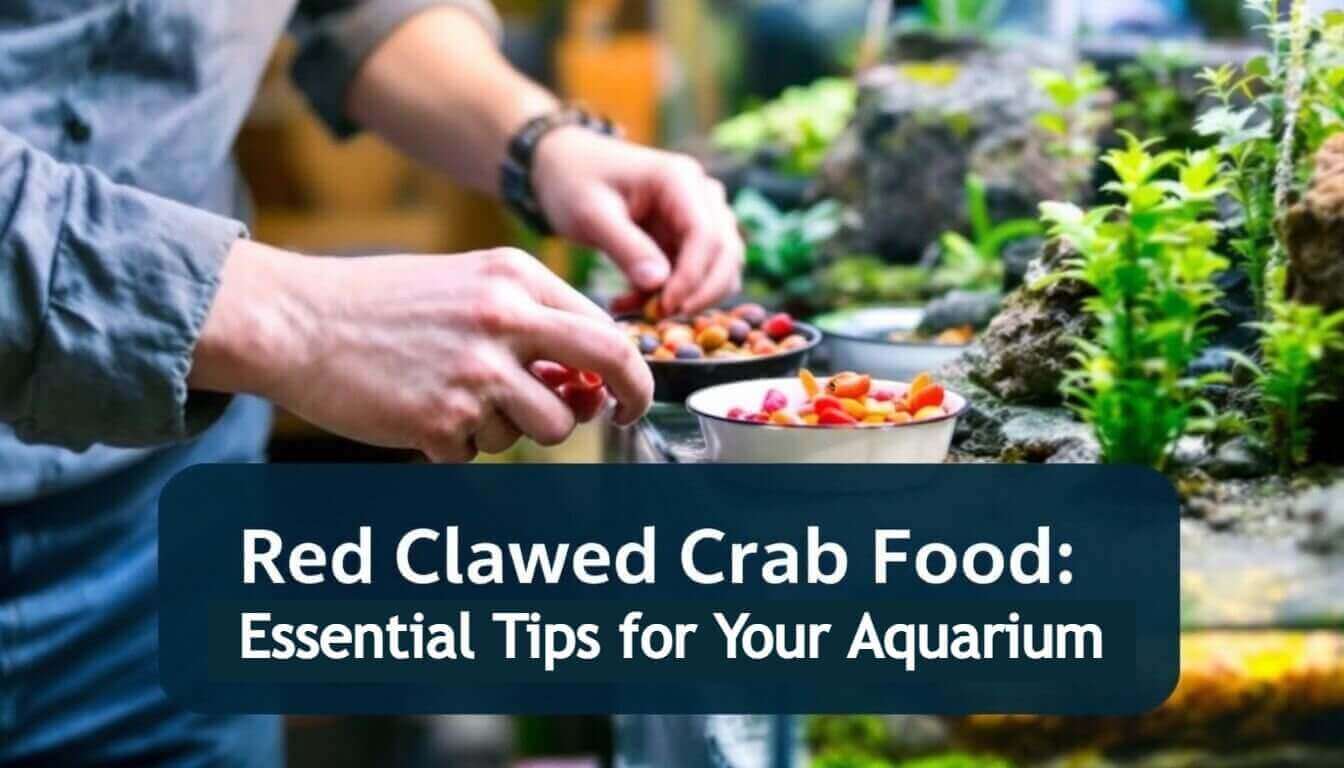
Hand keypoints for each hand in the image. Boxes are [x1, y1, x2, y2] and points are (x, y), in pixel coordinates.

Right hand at [191, 243, 652, 462]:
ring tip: (466, 406)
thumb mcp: (468, 283)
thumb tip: (587, 381)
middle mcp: (503, 319)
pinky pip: (480, 452)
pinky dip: (457, 443)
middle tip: (624, 413)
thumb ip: (531, 320)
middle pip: (606, 365)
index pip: (603, 327)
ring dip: (518, 429)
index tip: (627, 389)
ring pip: (547, 427)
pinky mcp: (442, 418)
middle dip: (630, 396)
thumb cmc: (383, 303)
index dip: (628, 366)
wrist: (298, 320)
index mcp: (513, 278)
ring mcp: (475, 372)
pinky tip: (421, 411)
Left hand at [532, 128, 744, 316]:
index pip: (707, 235)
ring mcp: (700, 216)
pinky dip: (671, 296)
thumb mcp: (590, 215)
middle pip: (726, 253)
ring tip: (636, 308)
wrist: (565, 167)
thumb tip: (659, 286)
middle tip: (659, 317)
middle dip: (699, 293)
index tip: (665, 307)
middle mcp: (702, 195)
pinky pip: (696, 276)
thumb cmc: (574, 182)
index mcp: (680, 179)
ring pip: (720, 268)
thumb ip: (626, 247)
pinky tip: (631, 301)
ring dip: (687, 298)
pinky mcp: (688, 239)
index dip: (693, 277)